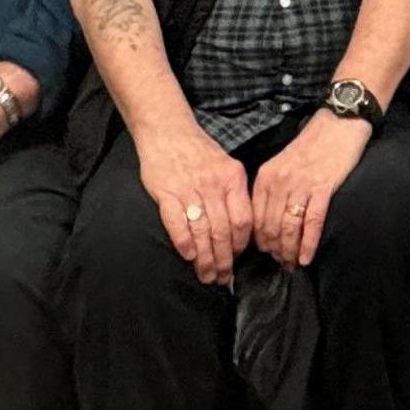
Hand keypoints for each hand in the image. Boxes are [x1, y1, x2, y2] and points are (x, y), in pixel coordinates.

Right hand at [139, 123, 252, 285]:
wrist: (167, 131)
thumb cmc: (199, 152)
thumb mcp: (227, 166)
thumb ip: (235, 195)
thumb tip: (242, 231)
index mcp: (232, 179)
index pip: (243, 221)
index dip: (241, 245)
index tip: (237, 259)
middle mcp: (213, 185)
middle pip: (223, 232)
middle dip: (224, 261)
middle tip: (223, 278)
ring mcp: (189, 189)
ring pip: (202, 232)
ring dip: (205, 259)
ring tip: (206, 275)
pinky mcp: (166, 192)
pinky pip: (177, 224)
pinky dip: (184, 243)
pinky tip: (188, 256)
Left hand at [251, 111, 373, 268]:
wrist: (338, 124)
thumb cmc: (312, 146)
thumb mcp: (282, 164)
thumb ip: (273, 189)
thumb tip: (269, 222)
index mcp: (265, 177)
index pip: (255, 218)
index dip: (259, 241)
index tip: (266, 254)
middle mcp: (279, 183)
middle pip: (270, 227)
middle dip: (273, 251)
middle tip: (280, 264)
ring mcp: (301, 186)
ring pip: (289, 228)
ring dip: (289, 251)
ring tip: (292, 264)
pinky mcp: (322, 188)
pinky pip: (312, 222)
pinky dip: (308, 244)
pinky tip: (306, 258)